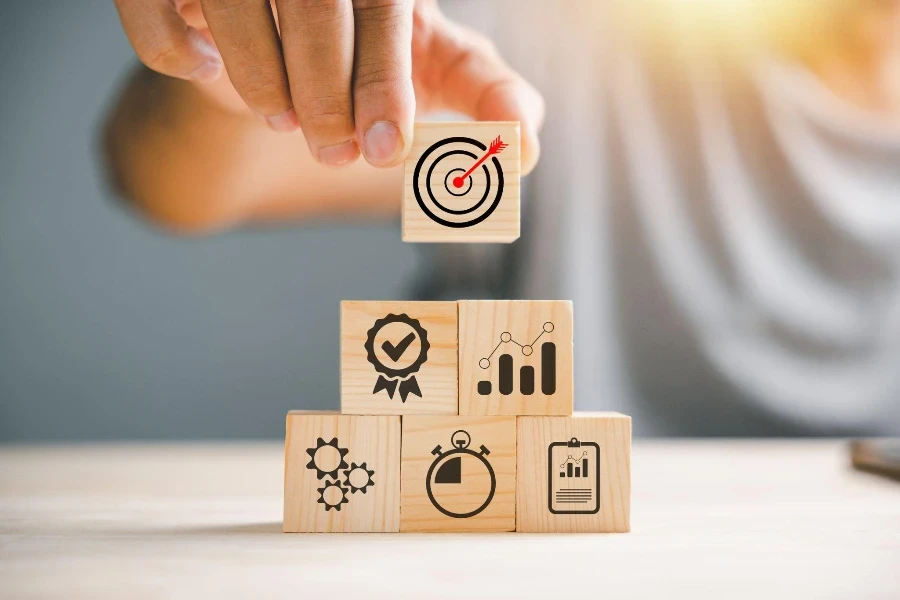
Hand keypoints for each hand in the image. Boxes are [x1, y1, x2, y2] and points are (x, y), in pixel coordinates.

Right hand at [112, 0, 542, 171]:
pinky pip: (154, 14)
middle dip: (329, 95)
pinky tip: (206, 68)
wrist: (283, 51)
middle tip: (339, 153)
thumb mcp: (435, 68)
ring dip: (265, 84)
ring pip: (233, 6)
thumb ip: (485, 95)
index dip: (386, 81)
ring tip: (285, 114)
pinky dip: (175, 53)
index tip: (384, 150)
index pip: (385, 4)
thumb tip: (526, 141)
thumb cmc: (370, 55)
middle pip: (315, 5)